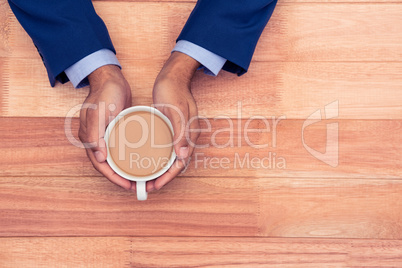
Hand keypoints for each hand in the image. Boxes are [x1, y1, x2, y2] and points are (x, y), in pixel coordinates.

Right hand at [78, 65, 142, 190]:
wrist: (111, 78)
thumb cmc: (104, 93)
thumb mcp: (98, 113)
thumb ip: (95, 135)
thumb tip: (99, 158)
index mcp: (89, 137)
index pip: (101, 165)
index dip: (113, 177)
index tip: (127, 185)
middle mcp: (96, 139)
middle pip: (107, 165)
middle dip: (119, 177)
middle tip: (136, 185)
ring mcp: (105, 135)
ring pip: (113, 159)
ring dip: (123, 169)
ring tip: (137, 177)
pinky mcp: (114, 130)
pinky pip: (119, 148)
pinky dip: (126, 157)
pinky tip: (137, 160)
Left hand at [151, 52, 200, 190]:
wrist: (173, 75)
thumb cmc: (174, 90)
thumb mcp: (177, 111)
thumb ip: (181, 133)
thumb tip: (182, 155)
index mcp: (189, 135)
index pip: (180, 163)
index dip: (168, 177)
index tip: (155, 186)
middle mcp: (185, 137)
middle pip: (175, 164)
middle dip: (162, 177)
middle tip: (147, 186)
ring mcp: (178, 133)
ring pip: (170, 158)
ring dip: (160, 169)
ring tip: (146, 178)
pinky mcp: (171, 128)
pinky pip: (165, 148)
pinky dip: (157, 157)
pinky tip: (147, 159)